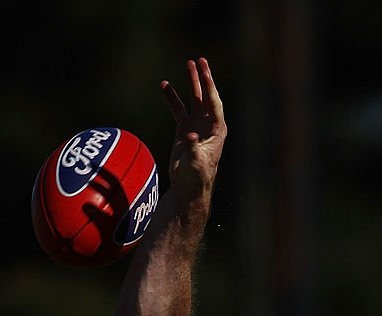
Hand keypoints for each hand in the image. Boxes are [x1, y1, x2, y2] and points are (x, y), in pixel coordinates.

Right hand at [161, 57, 226, 201]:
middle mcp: (208, 126)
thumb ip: (192, 147)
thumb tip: (189, 136)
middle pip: (206, 97)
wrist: (188, 188)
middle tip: (199, 60)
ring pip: (194, 100)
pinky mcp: (184, 131)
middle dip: (203, 79)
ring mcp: (196, 127)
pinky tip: (164, 85)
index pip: (214, 103)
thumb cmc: (196, 177)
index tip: (204, 69)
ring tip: (188, 63)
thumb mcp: (196, 162)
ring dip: (190, 83)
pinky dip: (171, 98)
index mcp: (217, 131)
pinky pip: (178, 109)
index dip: (209, 85)